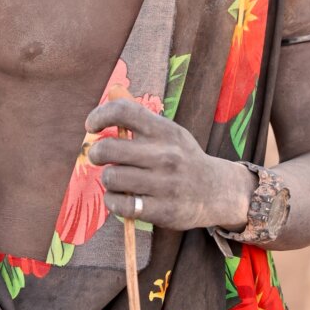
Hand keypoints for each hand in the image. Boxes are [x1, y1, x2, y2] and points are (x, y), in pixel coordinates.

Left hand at [85, 97, 246, 230]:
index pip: (123, 111)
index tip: (91, 126)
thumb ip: (141, 119)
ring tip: (118, 180)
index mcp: (164, 130)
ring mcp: (164, 183)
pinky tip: (121, 198)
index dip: (99, 115)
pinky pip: (120, 204)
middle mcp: (165, 154)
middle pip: (108, 148)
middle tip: (100, 158)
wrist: (217, 191)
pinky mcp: (163, 210)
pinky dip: (113, 202)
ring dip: (107, 180)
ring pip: (111, 178)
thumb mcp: (170, 132)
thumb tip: (107, 99)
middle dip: (96, 154)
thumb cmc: (182, 157)